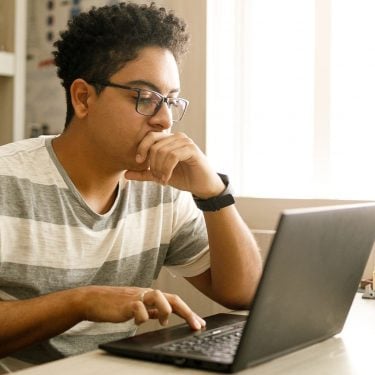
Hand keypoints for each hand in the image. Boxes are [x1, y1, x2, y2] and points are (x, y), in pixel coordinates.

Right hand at [78, 286, 205, 329]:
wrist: (94, 299)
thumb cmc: (115, 304)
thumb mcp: (137, 308)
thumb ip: (150, 310)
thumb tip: (163, 317)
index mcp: (151, 296)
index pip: (174, 301)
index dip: (188, 311)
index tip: (199, 323)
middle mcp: (147, 294)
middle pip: (172, 298)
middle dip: (187, 311)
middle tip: (196, 325)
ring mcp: (137, 297)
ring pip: (158, 296)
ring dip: (165, 310)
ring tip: (163, 322)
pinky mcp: (125, 303)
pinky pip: (138, 308)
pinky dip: (142, 317)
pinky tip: (137, 322)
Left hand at [125, 131, 224, 197]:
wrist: (203, 186)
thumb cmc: (184, 178)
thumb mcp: (160, 175)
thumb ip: (144, 174)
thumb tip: (125, 174)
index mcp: (170, 140)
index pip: (150, 136)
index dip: (142, 148)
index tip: (139, 162)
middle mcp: (178, 137)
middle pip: (155, 145)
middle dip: (152, 164)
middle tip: (156, 177)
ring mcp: (186, 142)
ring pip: (163, 151)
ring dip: (159, 168)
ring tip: (162, 179)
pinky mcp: (192, 150)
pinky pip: (173, 156)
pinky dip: (167, 169)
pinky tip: (167, 178)